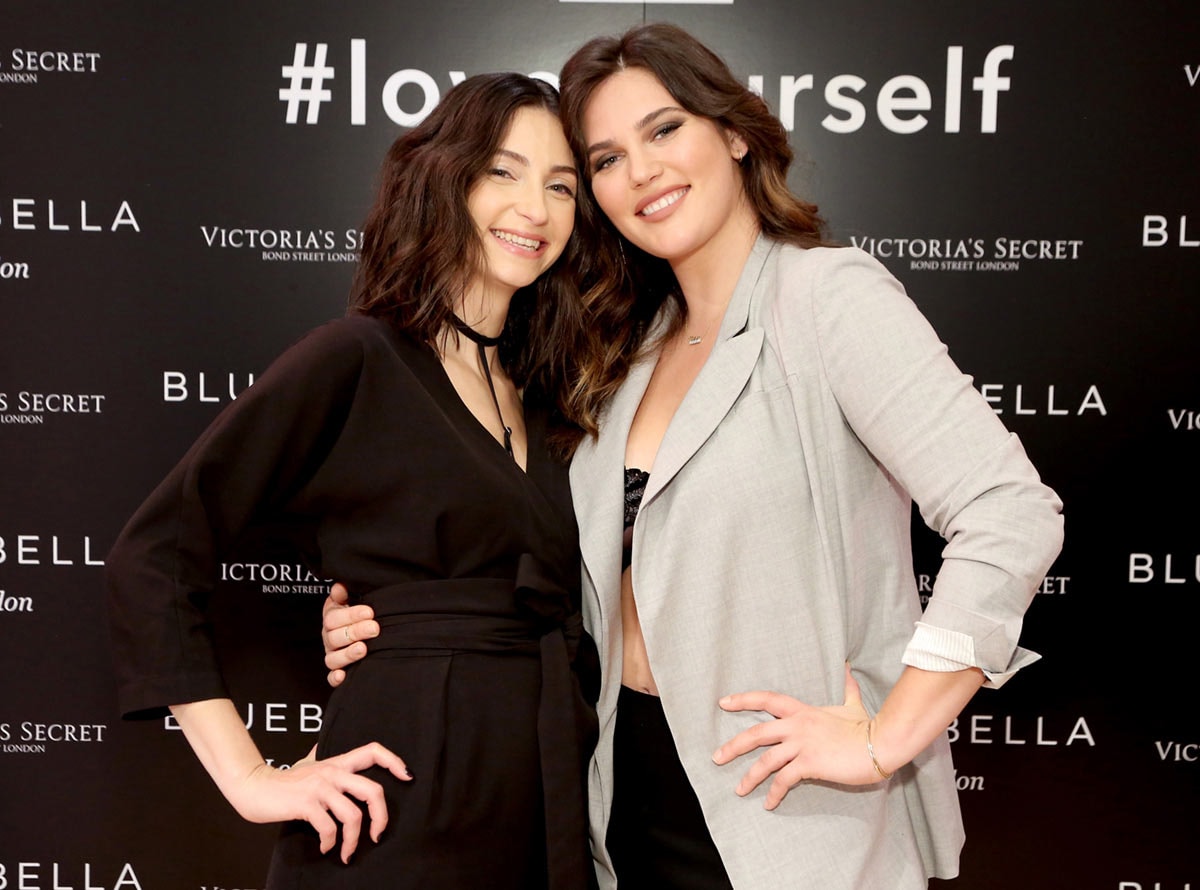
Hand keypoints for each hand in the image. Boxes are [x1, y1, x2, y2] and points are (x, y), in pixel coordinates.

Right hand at [227, 742, 410, 862]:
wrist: (255, 788)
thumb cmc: (285, 780)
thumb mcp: (309, 764)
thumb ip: (323, 758)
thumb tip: (323, 746)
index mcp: (338, 762)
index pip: (373, 750)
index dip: (394, 761)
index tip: (407, 776)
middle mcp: (333, 772)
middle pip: (373, 790)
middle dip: (382, 817)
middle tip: (377, 836)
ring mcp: (320, 787)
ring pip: (353, 815)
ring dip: (353, 841)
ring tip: (347, 852)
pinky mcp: (306, 803)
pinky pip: (329, 827)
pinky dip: (330, 843)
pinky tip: (326, 848)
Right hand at [322, 583, 376, 686]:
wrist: (361, 627)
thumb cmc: (358, 612)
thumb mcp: (351, 599)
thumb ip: (344, 593)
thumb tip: (340, 587)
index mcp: (331, 619)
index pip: (334, 618)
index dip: (351, 615)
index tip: (370, 612)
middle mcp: (329, 638)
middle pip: (334, 638)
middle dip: (355, 632)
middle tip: (374, 628)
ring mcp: (332, 655)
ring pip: (332, 658)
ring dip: (347, 654)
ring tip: (363, 649)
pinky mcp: (337, 671)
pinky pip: (331, 678)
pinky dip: (335, 678)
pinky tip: (343, 676)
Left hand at [711, 664, 879, 809]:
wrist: (882, 743)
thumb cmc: (867, 727)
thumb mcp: (852, 704)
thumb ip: (846, 687)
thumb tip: (847, 668)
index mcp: (803, 711)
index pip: (767, 699)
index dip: (744, 699)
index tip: (724, 702)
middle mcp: (798, 726)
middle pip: (757, 733)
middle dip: (734, 745)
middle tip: (717, 757)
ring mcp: (803, 744)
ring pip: (766, 760)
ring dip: (749, 776)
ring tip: (739, 789)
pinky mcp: (810, 763)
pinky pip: (784, 780)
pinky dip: (774, 793)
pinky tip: (768, 803)